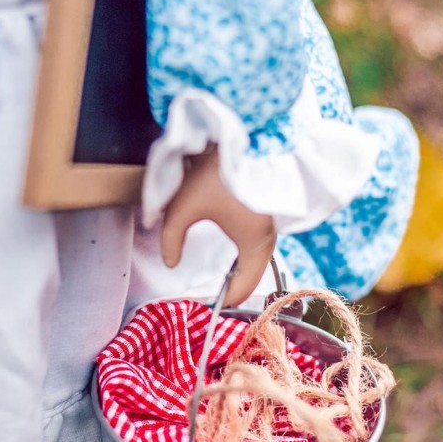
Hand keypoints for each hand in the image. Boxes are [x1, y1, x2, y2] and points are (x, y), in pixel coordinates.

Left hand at [160, 146, 275, 306]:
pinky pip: (258, 245)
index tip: (204, 307)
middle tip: (210, 297)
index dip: (223, 302)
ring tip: (219, 281)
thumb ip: (171, 239)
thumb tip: (171, 262)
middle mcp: (269, 238)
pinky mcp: (268, 213)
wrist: (247, 134)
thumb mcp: (184, 207)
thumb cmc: (215, 172)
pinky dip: (245, 257)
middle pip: (251, 276)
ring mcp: (272, 225)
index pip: (243, 288)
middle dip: (232, 289)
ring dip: (239, 272)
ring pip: (256, 260)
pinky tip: (231, 257)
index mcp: (255, 243)